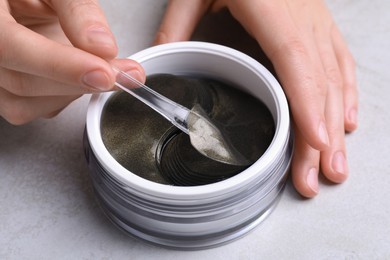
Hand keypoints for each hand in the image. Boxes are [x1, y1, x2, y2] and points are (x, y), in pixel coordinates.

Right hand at [0, 0, 144, 124]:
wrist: (23, 3)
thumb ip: (78, 11)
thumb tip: (103, 47)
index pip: (11, 48)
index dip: (60, 65)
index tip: (103, 73)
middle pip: (23, 83)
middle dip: (81, 83)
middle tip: (126, 74)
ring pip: (26, 104)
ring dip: (71, 92)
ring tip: (99, 68)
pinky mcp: (5, 92)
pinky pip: (33, 108)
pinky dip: (63, 97)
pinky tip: (76, 77)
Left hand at [154, 0, 357, 197]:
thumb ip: (176, 26)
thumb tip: (155, 62)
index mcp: (272, 7)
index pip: (295, 62)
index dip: (308, 105)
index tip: (315, 143)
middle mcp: (303, 17)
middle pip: (318, 83)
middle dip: (322, 135)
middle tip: (319, 177)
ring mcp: (316, 20)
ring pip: (334, 79)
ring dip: (337, 124)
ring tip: (334, 165)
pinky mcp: (319, 22)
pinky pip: (339, 61)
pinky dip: (344, 93)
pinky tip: (345, 119)